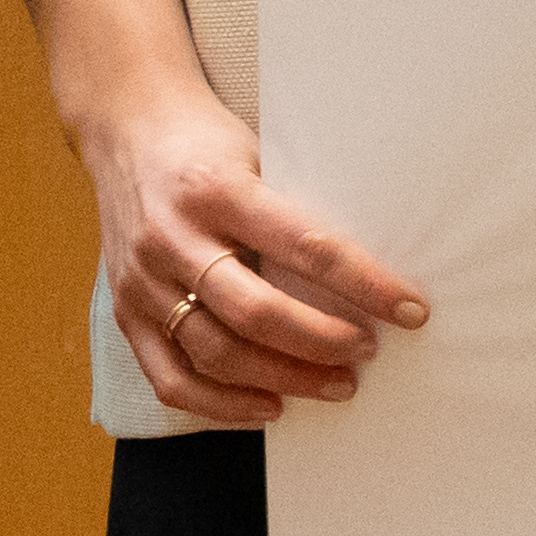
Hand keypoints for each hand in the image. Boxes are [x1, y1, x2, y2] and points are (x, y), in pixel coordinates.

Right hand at [77, 82, 426, 428]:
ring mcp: (142, 282)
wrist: (124, 129)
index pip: (305, 246)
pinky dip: (222, 406)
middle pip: (256, 313)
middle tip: (366, 351)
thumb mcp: (257, 154)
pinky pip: (171, 379)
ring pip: (216, 353)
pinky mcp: (124, 314)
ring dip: (283, 378)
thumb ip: (296, 208)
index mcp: (218, 190)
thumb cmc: (206, 143)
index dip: (365, 284)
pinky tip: (268, 405)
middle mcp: (174, 238)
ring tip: (334, 384)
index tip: (411, 310)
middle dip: (322, 342)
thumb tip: (371, 266)